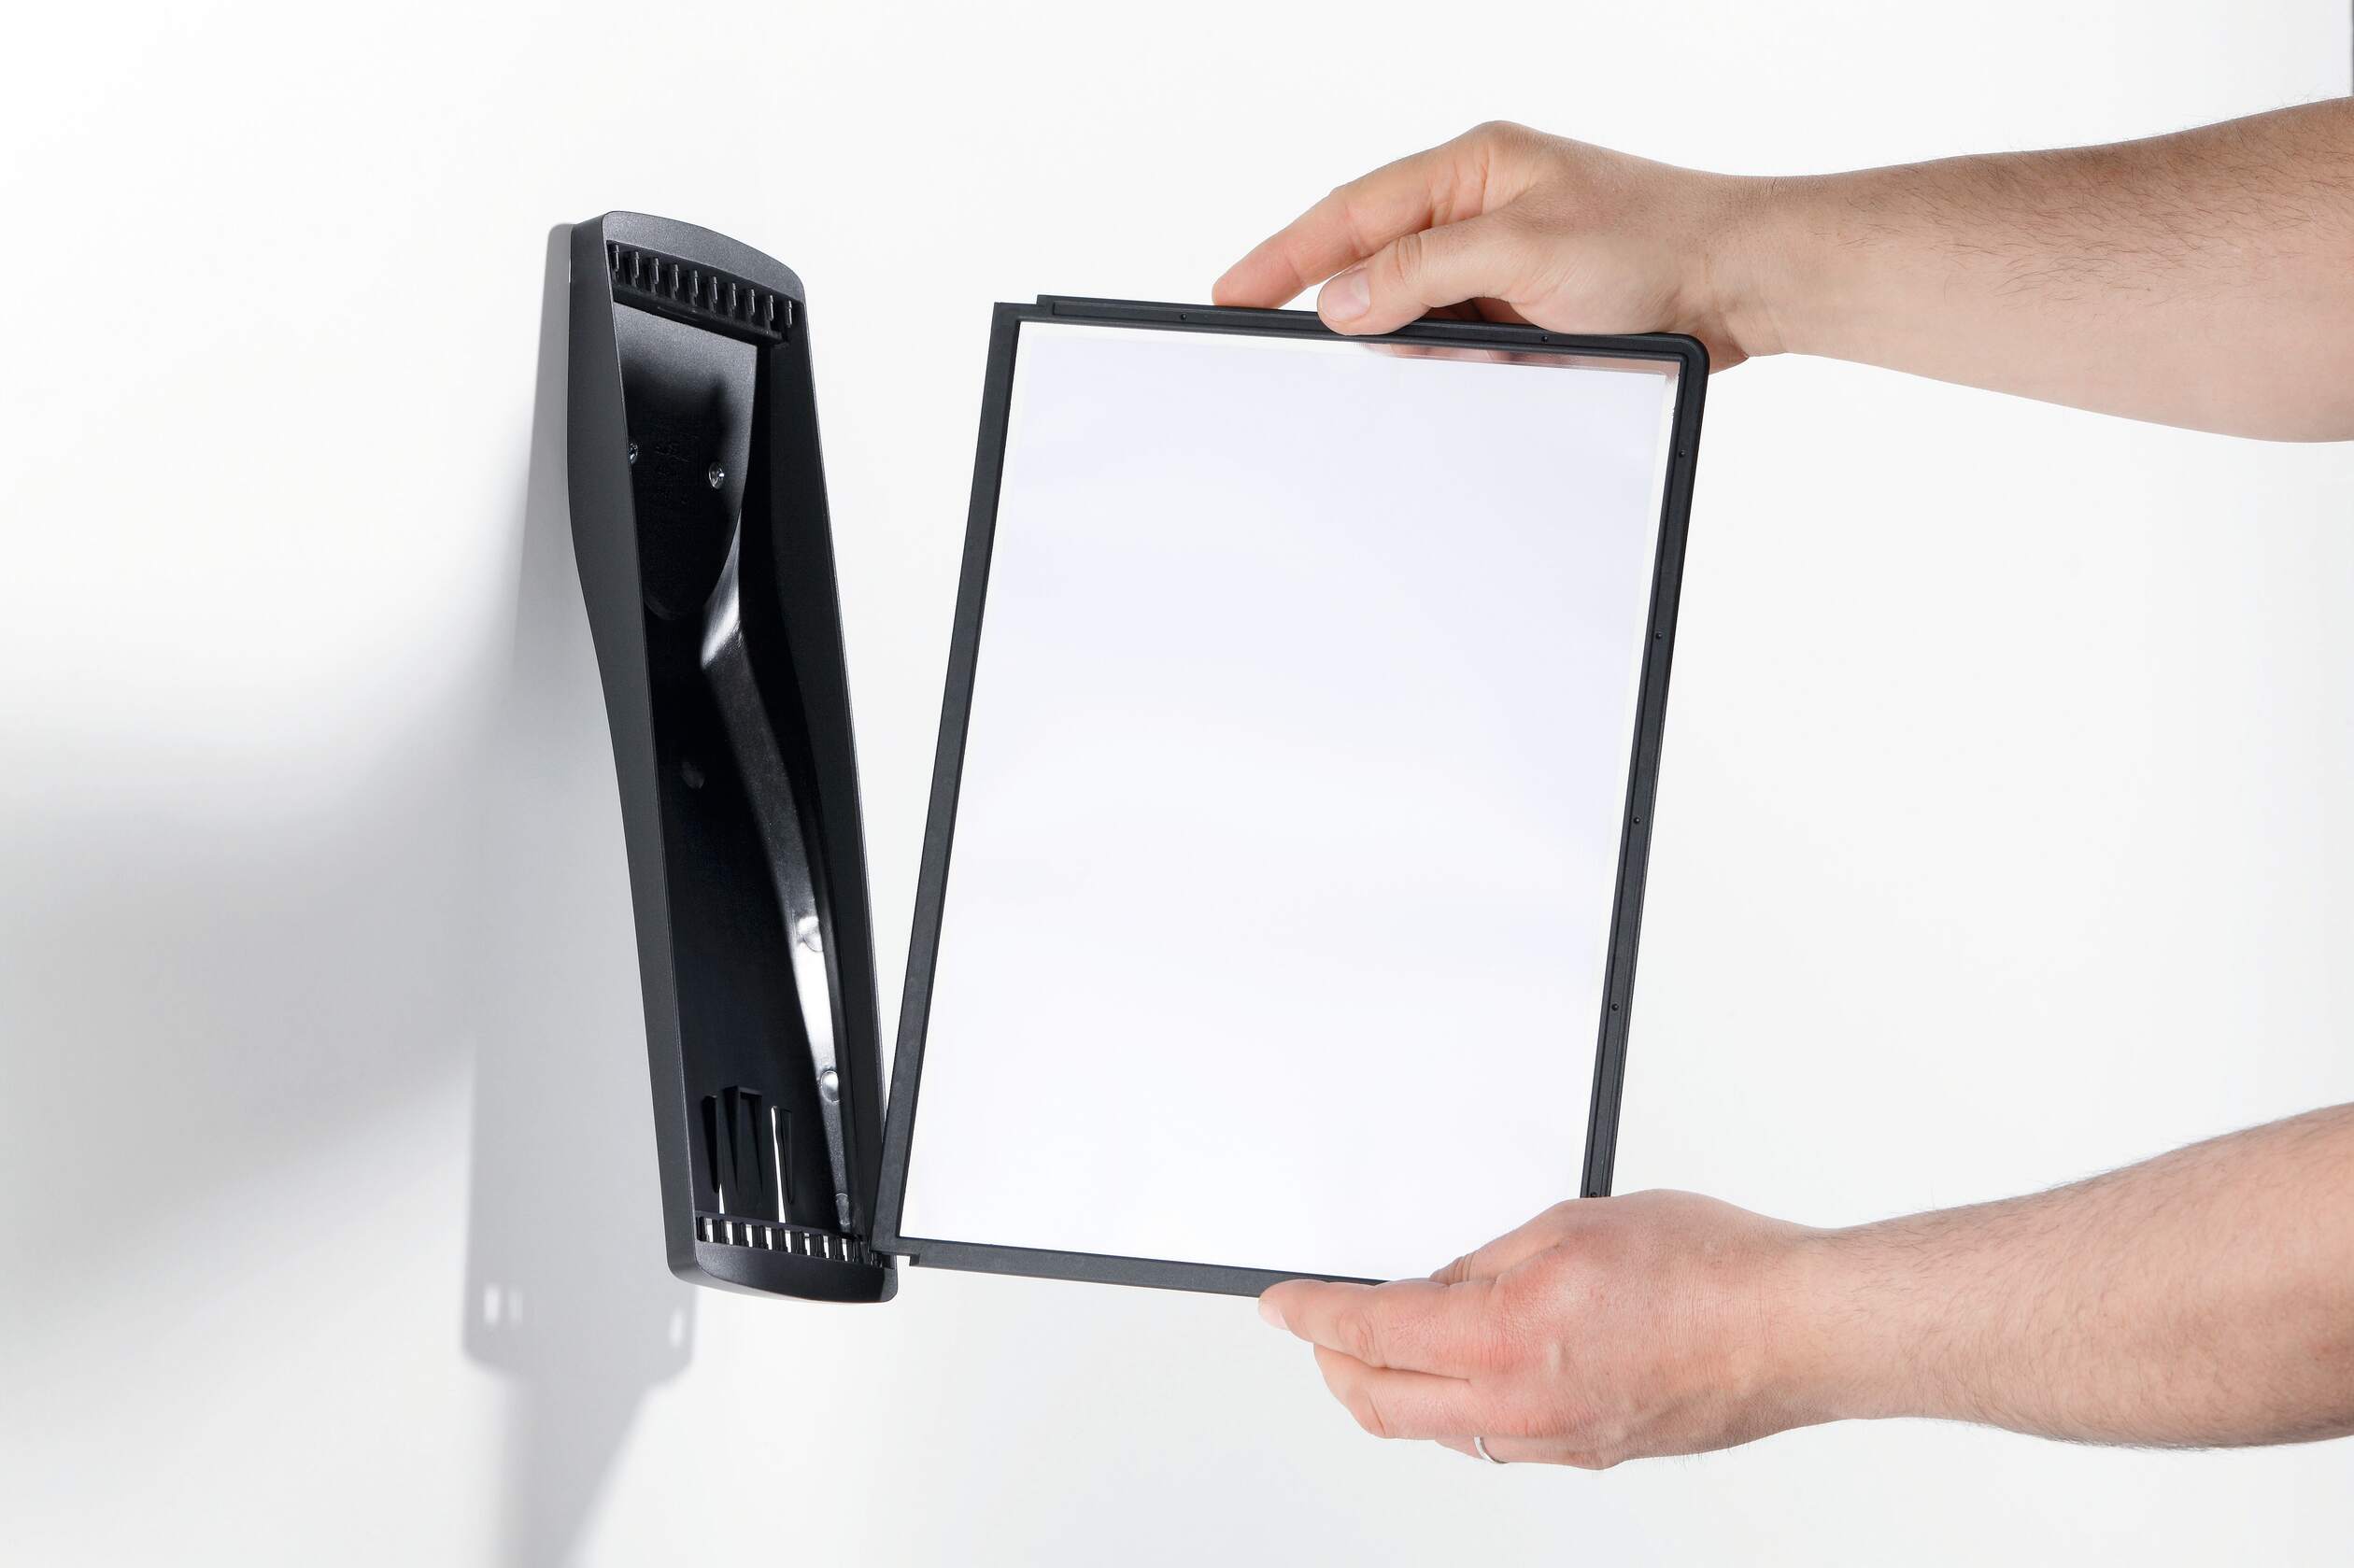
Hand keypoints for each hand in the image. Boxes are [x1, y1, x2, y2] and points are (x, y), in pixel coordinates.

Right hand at [1213, 121, 1777, 367]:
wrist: (1744, 285)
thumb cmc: (1659, 244)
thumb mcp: (1525, 250)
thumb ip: (1423, 271)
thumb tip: (1341, 302)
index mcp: (1473, 166)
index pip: (1351, 212)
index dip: (1283, 256)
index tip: (1228, 295)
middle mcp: (1481, 206)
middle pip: (1371, 258)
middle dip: (1324, 302)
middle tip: (1261, 344)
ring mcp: (1503, 259)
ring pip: (1412, 306)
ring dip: (1392, 342)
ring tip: (1357, 375)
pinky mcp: (1527, 308)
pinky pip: (1455, 337)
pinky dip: (1439, 362)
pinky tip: (1434, 383)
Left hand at [1257, 1191, 1823, 1466]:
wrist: (1799, 1328)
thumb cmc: (1711, 1267)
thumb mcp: (1569, 1224)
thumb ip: (1484, 1261)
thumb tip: (1430, 1284)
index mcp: (1505, 1339)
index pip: (1368, 1332)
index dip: (1309, 1314)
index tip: (1279, 1304)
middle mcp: (1523, 1409)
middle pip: (1380, 1405)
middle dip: (1332, 1365)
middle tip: (1317, 1327)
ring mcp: (1558, 1443)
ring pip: (1435, 1432)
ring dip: (1394, 1390)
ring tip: (1389, 1339)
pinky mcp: (1592, 1455)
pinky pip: (1494, 1442)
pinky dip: (1458, 1407)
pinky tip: (1468, 1367)